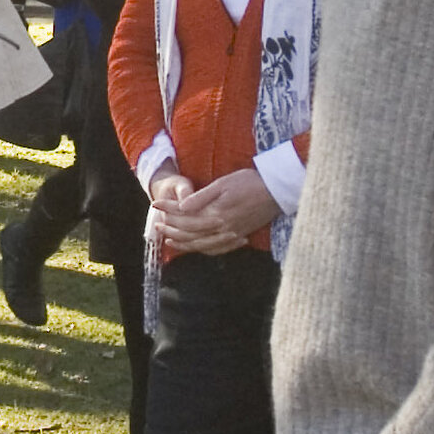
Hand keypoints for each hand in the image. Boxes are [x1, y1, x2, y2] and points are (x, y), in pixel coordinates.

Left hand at [145, 168, 274, 258]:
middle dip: (172, 230)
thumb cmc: (249, 182)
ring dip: (184, 244)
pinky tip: (197, 248)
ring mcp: (231, 235)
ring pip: (202, 245)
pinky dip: (203, 250)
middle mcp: (222, 228)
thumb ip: (201, 198)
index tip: (156, 205)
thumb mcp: (222, 184)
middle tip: (157, 227)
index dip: (168, 211)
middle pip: (190, 234)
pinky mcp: (240, 236)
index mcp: (215, 214)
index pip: (184, 216)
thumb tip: (181, 207)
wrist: (277, 191)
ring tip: (170, 242)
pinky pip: (218, 249)